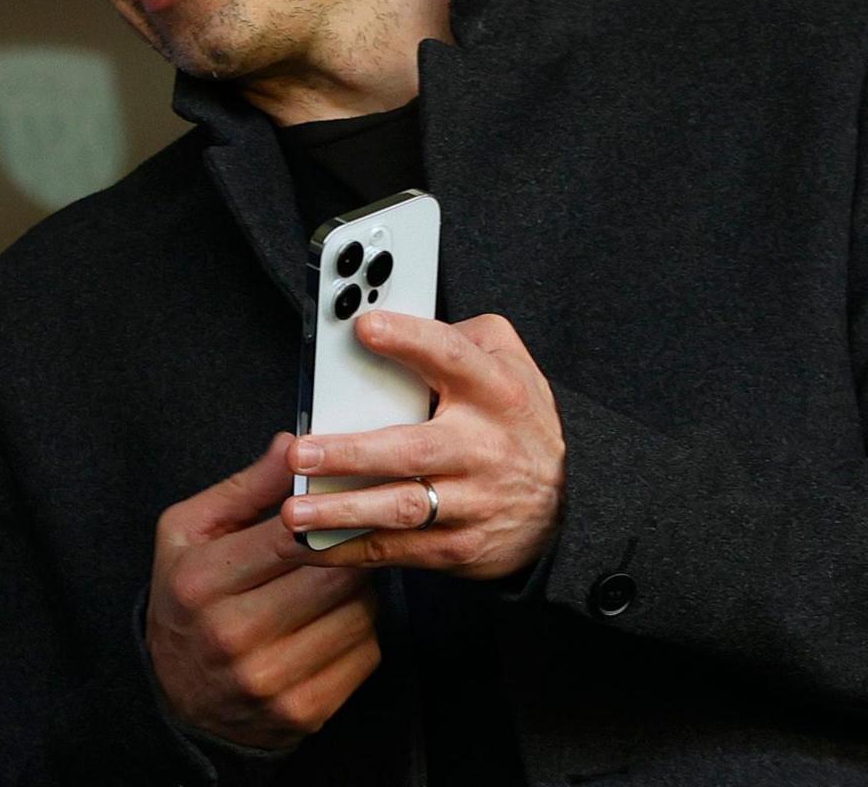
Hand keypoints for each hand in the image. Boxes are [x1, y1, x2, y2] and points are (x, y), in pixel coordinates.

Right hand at [147, 433, 381, 749]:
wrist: (180, 698)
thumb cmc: (185, 600)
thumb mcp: (188, 533)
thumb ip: (243, 488)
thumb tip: (292, 445)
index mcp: (200, 582)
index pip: (288, 537)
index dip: (327, 513)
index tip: (344, 498)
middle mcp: (233, 636)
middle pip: (334, 576)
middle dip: (350, 551)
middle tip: (348, 537)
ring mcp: (271, 680)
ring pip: (359, 614)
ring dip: (359, 590)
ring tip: (334, 580)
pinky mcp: (305, 712)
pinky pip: (366, 654)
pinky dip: (361, 631)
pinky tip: (333, 621)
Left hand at [278, 312, 564, 578]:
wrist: (573, 504)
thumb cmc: (517, 422)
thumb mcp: (511, 365)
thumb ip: (461, 337)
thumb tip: (396, 319)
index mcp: (496, 392)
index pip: (452, 357)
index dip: (410, 340)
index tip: (364, 327)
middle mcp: (486, 447)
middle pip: (413, 449)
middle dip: (352, 454)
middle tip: (301, 451)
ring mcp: (475, 501)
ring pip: (403, 507)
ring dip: (344, 510)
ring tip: (294, 511)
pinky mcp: (461, 545)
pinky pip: (400, 549)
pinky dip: (353, 548)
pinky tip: (313, 543)